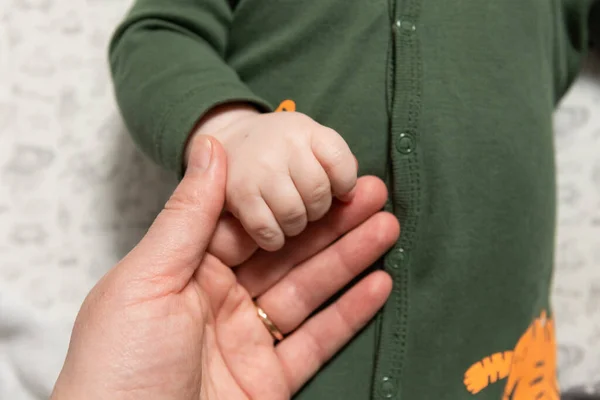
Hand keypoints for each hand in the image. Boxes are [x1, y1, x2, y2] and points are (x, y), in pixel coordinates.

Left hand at [52, 136, 398, 399]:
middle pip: (286, 253)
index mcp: (186, 271)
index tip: (328, 174)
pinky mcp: (270, 379)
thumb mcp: (148, 280)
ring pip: (308, 291)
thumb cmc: (120, 368)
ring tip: (387, 227)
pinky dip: (349, 313)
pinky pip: (316, 340)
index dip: (291, 198)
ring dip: (349, 259)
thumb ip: (188, 215)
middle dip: (331, 223)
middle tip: (373, 193)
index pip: (251, 223)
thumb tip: (211, 147)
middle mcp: (219, 300)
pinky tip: (378, 284)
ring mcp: (246, 341)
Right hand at [187, 104, 357, 250]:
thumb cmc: (281, 150)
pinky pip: (268, 231)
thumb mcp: (310, 141)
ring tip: (290, 217)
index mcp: (305, 130)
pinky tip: (273, 231)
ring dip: (296, 225)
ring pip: (295, 216)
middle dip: (318, 208)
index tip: (339, 191)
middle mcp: (282, 145)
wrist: (228, 143)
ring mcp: (258, 170)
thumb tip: (352, 194)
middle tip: (308, 206)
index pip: (340, 162)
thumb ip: (337, 163)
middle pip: (318, 193)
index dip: (345, 184)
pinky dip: (275, 238)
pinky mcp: (238, 196)